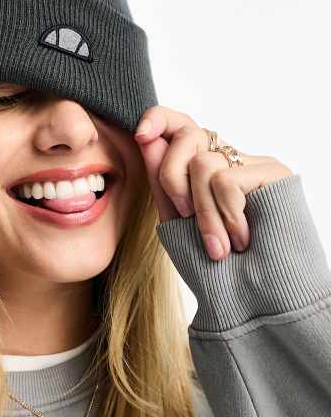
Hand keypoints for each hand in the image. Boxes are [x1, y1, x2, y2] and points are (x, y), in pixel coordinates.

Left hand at [134, 106, 293, 260]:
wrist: (252, 297)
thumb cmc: (214, 266)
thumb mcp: (177, 221)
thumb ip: (163, 182)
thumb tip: (147, 138)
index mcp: (203, 167)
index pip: (181, 125)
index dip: (159, 119)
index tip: (141, 135)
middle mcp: (229, 159)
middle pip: (187, 136)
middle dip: (172, 178)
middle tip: (185, 217)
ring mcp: (253, 163)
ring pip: (204, 163)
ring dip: (203, 213)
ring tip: (219, 246)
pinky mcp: (273, 173)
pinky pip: (226, 181)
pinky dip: (225, 216)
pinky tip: (241, 239)